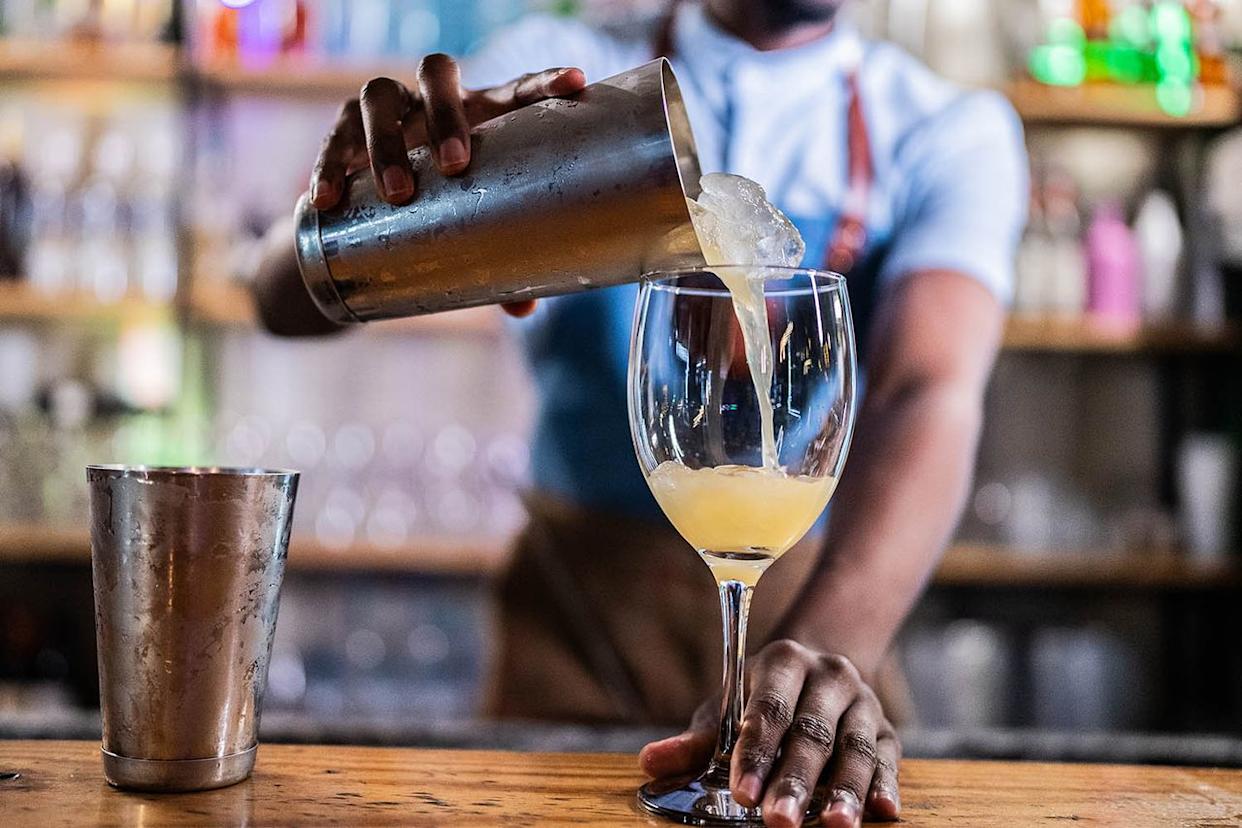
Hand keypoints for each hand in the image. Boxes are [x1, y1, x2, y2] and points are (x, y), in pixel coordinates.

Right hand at [309, 54, 586, 317]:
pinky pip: (332, 138)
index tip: (575, 83)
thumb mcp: (470, 227)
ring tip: (398, 192)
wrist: (372, 206)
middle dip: (447, 115)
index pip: (514, 88)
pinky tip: (327, 198)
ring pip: (379, 97)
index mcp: (480, 113)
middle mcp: (431, 100)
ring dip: (388, 142)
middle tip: (455, 165)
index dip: (544, 82)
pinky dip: (329, 166)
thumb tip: (524, 310)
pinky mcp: (342, 128)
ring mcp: (386, 110)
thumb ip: (498, 260)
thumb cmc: (443, 207)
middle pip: (437, 74)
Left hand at [639, 640, 900, 827]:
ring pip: (855, 747)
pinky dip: (886, 784)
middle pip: (812, 732)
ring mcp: (863, 701)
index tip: (742, 793)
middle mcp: (829, 675)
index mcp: (784, 662)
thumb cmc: (760, 700)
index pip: (768, 710)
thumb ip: (696, 741)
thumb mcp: (727, 709)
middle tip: (778, 821)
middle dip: (794, 780)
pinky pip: (888, 758)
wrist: (816, 672)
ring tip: (834, 826)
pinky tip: (883, 811)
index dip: (755, 753)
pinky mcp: (888, 730)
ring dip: (845, 789)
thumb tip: (651, 762)